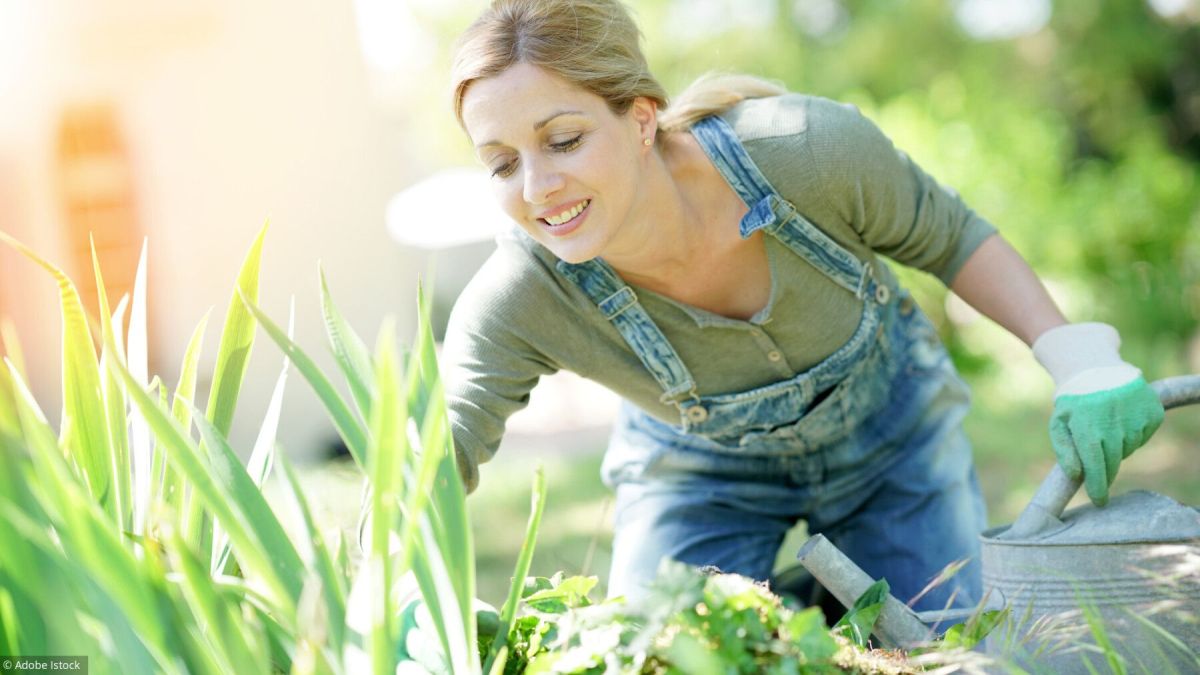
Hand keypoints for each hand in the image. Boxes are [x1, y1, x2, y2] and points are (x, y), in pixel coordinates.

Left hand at [1032, 323, 1164, 505]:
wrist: (1096, 368)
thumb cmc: (1074, 401)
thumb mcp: (1059, 423)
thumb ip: (1064, 450)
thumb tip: (1077, 475)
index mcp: (1088, 426)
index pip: (1095, 466)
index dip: (1098, 486)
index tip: (1099, 501)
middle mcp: (1114, 422)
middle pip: (1113, 462)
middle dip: (1106, 472)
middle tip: (1099, 472)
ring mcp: (1136, 416)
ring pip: (1128, 449)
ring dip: (1118, 447)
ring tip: (1105, 427)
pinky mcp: (1152, 412)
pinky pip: (1143, 436)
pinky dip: (1133, 434)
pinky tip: (1121, 419)